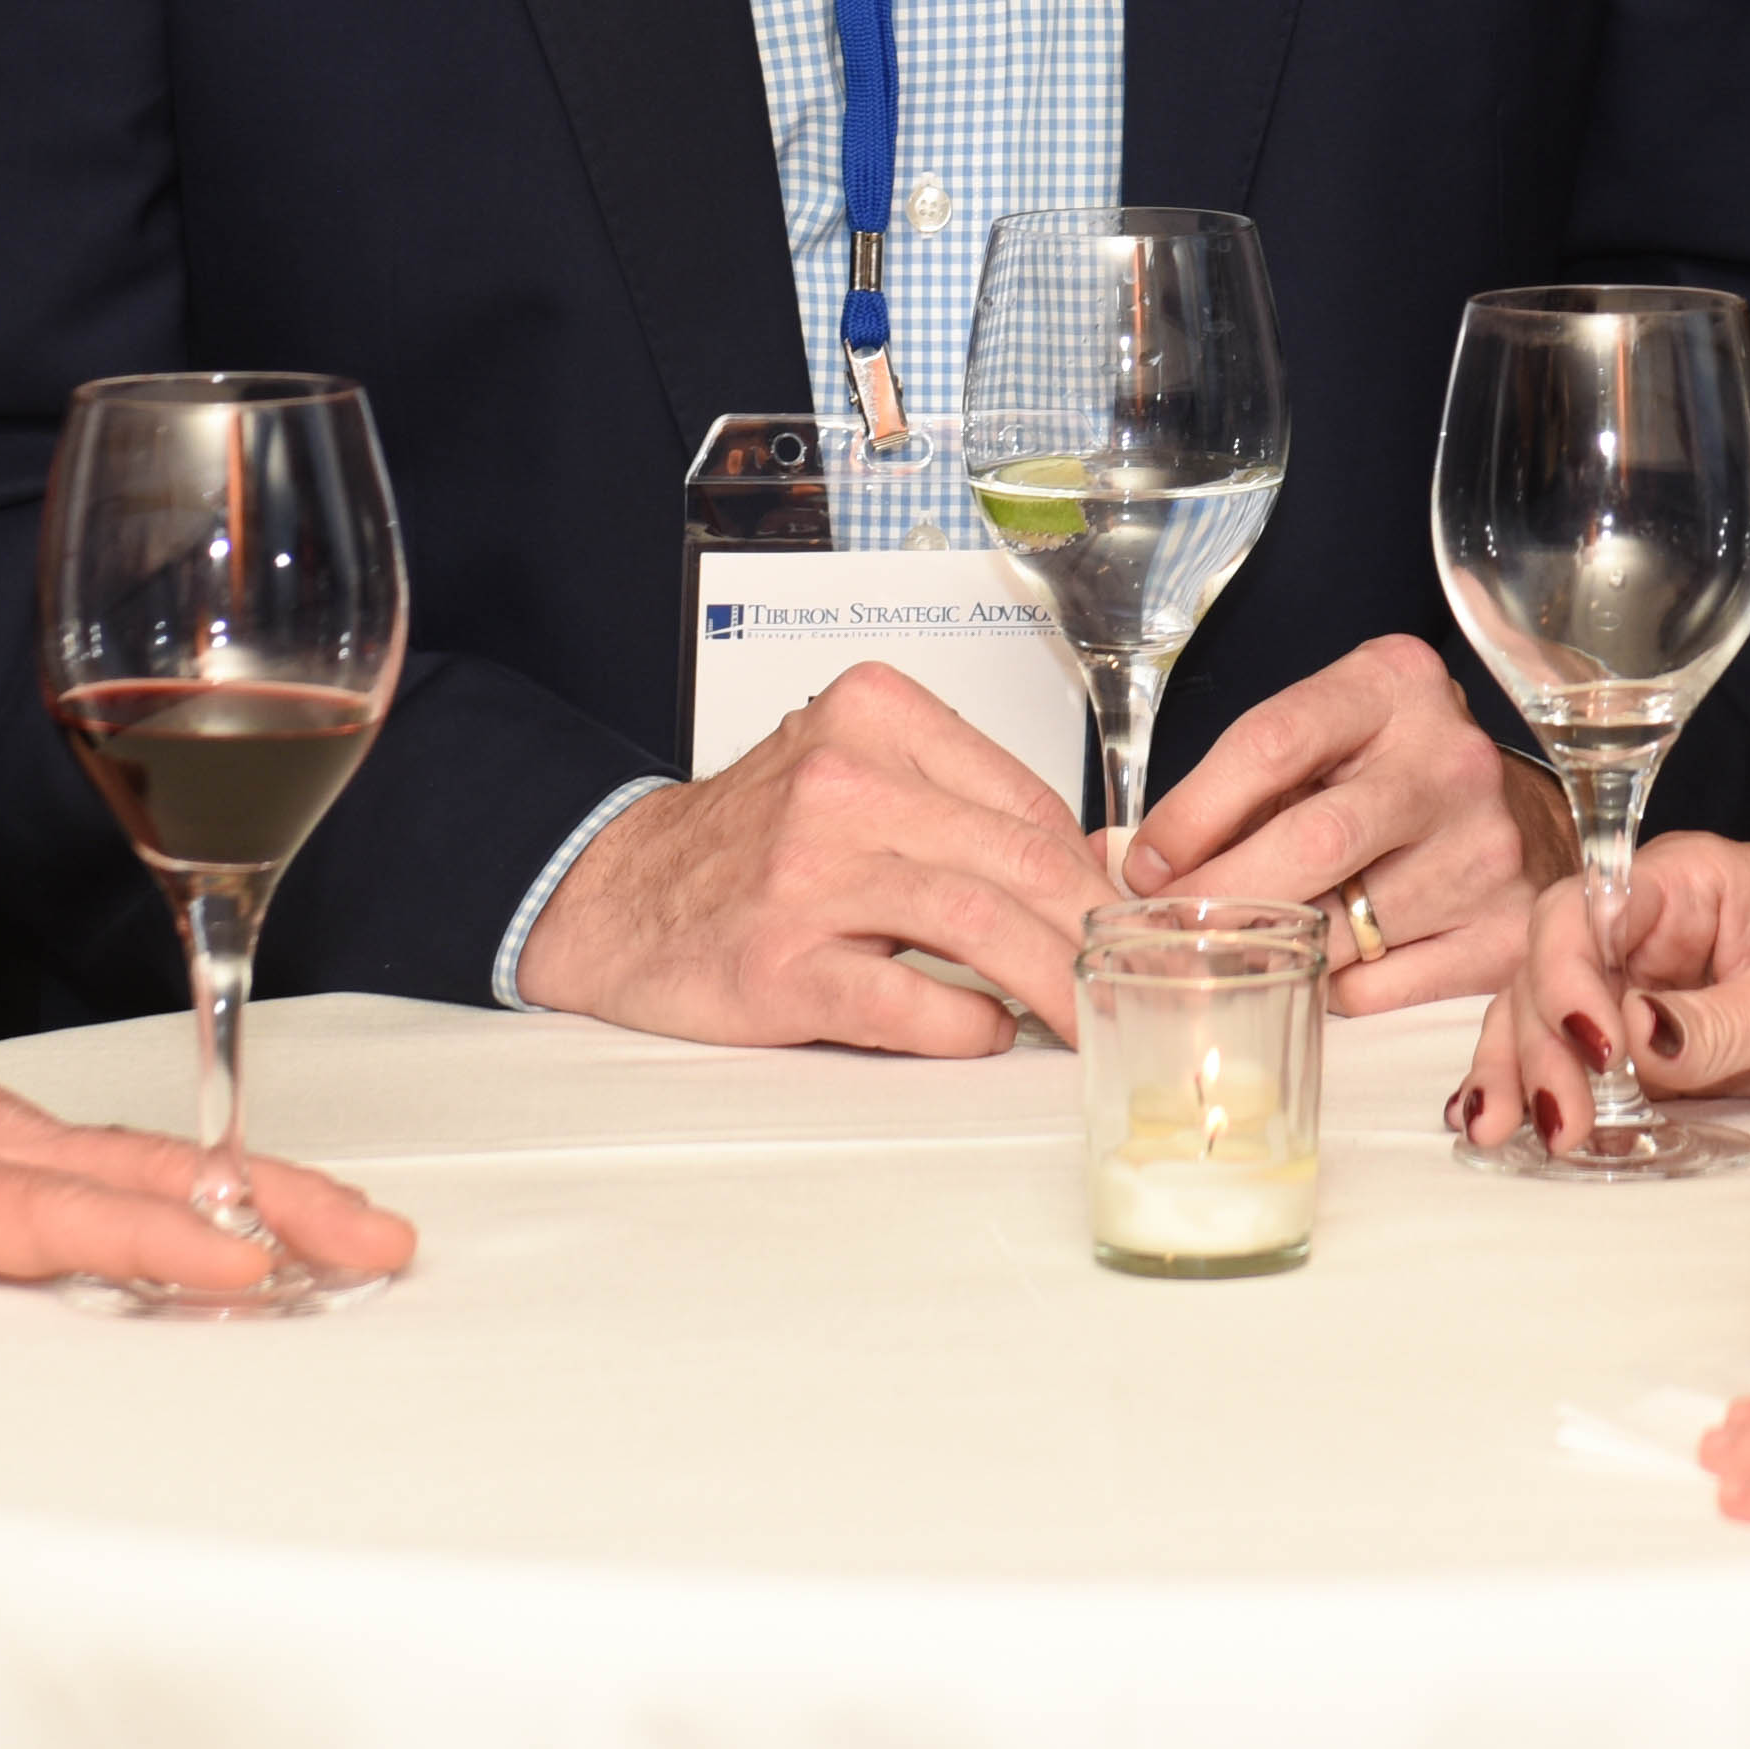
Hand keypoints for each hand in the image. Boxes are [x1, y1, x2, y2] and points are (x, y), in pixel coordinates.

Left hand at [0, 932, 416, 1321]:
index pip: (45, 1215)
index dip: (144, 1242)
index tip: (238, 1263)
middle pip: (143, 1177)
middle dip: (268, 1207)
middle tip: (375, 1240)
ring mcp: (2, 1136)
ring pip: (149, 1163)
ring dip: (263, 1192)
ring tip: (364, 1231)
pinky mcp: (6, 1139)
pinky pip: (123, 1159)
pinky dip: (208, 1180)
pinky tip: (267, 1210)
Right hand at [508, 662, 1121, 1053]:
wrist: (616, 897)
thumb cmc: (751, 847)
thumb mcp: (857, 782)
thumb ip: (965, 808)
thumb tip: (1102, 863)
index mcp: (871, 718)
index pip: (1025, 801)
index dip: (1091, 873)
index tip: (1125, 923)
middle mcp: (840, 783)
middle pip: (1016, 860)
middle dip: (1093, 934)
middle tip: (1134, 983)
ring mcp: (806, 872)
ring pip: (977, 922)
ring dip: (1053, 984)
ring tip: (1087, 1020)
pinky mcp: (778, 963)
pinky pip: (905, 996)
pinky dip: (966, 1022)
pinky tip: (985, 1031)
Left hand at [1126, 631, 1570, 1011]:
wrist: (1527, 814)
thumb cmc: (1397, 769)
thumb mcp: (1331, 735)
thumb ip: (1245, 781)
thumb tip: (1130, 862)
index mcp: (1393, 687)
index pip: (1271, 742)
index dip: (1191, 812)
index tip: (1146, 863)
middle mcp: (1451, 763)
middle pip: (1310, 843)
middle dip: (1221, 893)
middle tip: (1171, 924)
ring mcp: (1486, 853)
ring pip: (1338, 930)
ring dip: (1269, 947)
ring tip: (1237, 943)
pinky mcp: (1501, 935)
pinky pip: (1374, 989)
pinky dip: (1324, 987)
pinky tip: (1318, 962)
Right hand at [1446, 832, 1749, 1145]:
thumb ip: (1718, 1021)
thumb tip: (1634, 1034)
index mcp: (1682, 883)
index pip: (1587, 908)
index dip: (1571, 975)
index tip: (1599, 1049)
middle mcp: (1635, 922)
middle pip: (1547, 963)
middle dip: (1540, 1041)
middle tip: (1564, 1119)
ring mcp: (1624, 976)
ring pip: (1536, 1008)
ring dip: (1517, 1067)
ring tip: (1504, 1132)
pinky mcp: (1624, 1030)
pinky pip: (1559, 1048)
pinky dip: (1529, 1082)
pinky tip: (1502, 1122)